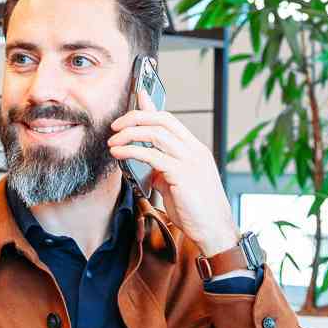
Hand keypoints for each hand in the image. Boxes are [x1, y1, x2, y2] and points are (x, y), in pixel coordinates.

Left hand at [109, 86, 239, 256]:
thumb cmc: (198, 212)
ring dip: (129, 134)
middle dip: (135, 118)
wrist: (214, 231)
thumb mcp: (177, 185)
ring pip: (156, 133)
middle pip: (162, 120)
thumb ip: (164, 171)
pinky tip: (120, 154)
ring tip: (113, 142)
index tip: (137, 96)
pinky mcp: (182, 174)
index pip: (171, 120)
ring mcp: (190, 161)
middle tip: (116, 126)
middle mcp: (194, 151)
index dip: (151, 107)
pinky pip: (152, 155)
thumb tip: (148, 165)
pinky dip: (132, 151)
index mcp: (195, 150)